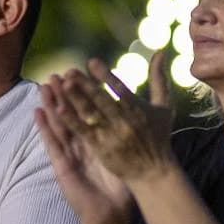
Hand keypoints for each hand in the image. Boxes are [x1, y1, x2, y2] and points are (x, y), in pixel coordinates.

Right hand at [36, 82, 132, 223]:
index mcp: (96, 141)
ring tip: (44, 85)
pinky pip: (52, 144)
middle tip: (57, 73)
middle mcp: (81, 145)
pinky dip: (44, 128)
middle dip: (63, 95)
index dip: (82, 94)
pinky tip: (37, 112)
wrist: (111, 214)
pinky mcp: (62, 166)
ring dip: (51, 105)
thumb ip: (126, 136)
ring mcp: (69, 154)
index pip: (88, 113)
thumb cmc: (120, 188)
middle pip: (71, 115)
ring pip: (59, 125)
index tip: (79, 73)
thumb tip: (138, 116)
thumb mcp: (125, 157)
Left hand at [45, 53, 173, 183]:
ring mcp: (111, 136)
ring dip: (76, 100)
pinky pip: (84, 133)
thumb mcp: (164, 106)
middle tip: (70, 72)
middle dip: (85, 85)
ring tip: (62, 86)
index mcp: (138, 109)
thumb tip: (160, 51)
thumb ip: (159, 79)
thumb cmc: (158, 135)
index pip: (120, 89)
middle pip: (102, 100)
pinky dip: (72, 122)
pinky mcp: (101, 148)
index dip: (106, 76)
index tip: (91, 62)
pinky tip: (58, 111)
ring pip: (91, 115)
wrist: (154, 171)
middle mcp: (124, 121)